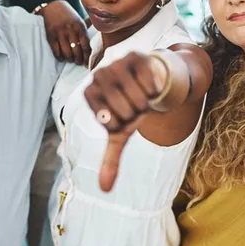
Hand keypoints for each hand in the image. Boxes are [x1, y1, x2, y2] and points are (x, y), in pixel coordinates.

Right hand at [40, 0, 90, 65]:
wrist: (53, 7)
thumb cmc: (69, 16)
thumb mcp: (80, 21)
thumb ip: (87, 31)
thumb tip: (98, 40)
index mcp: (79, 27)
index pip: (86, 46)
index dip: (87, 57)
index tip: (87, 63)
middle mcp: (70, 30)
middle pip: (77, 51)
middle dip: (78, 60)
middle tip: (79, 62)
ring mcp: (60, 34)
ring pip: (67, 53)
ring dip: (70, 59)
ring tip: (71, 60)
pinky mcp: (51, 36)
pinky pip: (56, 52)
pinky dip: (60, 57)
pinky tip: (62, 58)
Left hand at [83, 51, 167, 190]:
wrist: (150, 82)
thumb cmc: (130, 108)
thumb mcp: (120, 133)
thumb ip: (110, 159)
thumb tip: (104, 189)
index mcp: (89, 94)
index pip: (111, 122)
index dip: (124, 123)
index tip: (123, 114)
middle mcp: (97, 76)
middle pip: (126, 110)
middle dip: (137, 112)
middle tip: (135, 104)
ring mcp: (115, 64)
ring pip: (139, 98)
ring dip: (147, 101)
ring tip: (141, 94)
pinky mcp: (135, 56)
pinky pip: (150, 83)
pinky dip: (154, 88)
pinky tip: (148, 82)